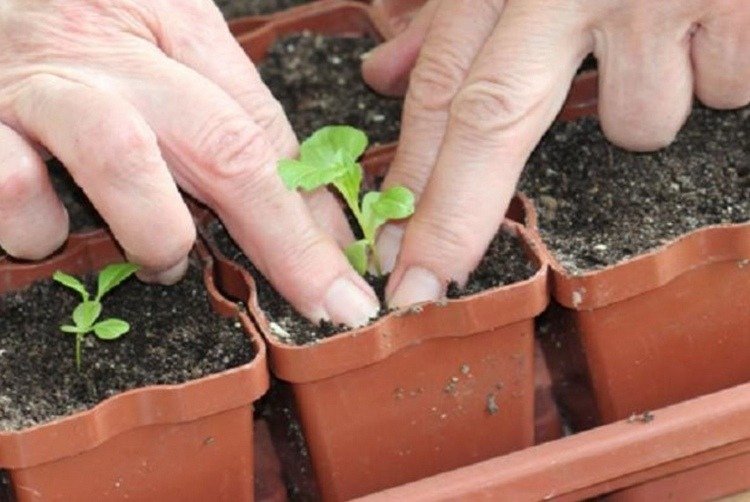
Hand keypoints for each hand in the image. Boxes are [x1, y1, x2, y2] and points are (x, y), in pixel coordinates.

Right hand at [0, 0, 377, 325]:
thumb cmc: (82, 26)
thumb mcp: (167, 46)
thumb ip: (233, 120)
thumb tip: (310, 220)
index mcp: (174, 25)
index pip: (264, 131)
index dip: (309, 220)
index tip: (343, 289)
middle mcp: (114, 49)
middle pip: (221, 144)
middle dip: (279, 240)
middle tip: (313, 300)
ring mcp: (40, 84)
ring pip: (123, 158)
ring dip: (156, 231)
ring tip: (157, 256)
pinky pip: (11, 185)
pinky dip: (38, 225)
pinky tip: (46, 228)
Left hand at [362, 0, 749, 306]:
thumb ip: (457, 13)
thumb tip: (385, 73)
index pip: (441, 85)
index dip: (412, 176)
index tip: (390, 252)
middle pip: (494, 119)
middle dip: (454, 218)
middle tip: (419, 286)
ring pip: (640, 121)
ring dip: (654, 93)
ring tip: (674, 21)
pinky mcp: (741, 4)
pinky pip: (726, 85)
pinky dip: (726, 62)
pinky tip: (725, 10)